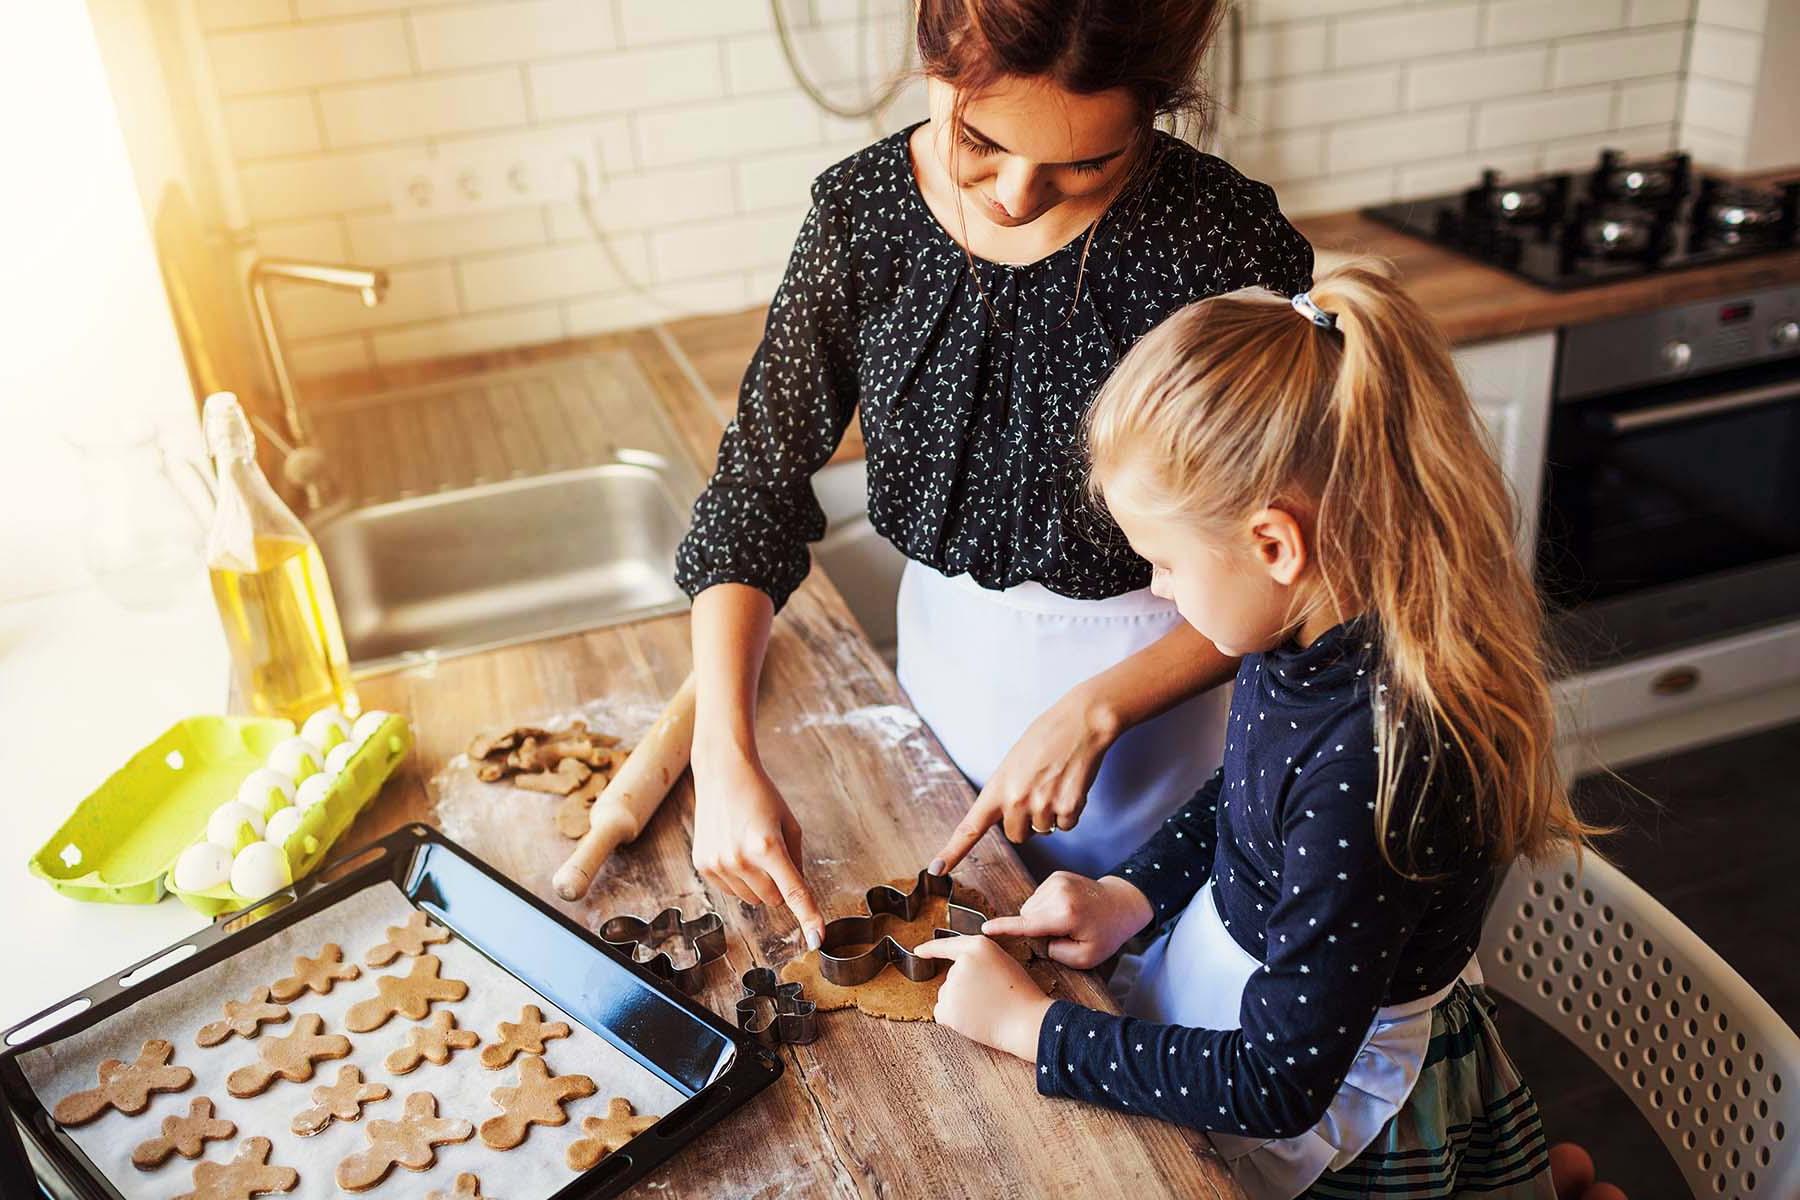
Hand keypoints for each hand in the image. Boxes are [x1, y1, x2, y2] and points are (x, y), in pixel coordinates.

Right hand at [691, 752, 824, 947]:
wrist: (722, 773)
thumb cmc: (762, 796)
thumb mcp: (790, 825)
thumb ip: (797, 862)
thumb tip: (796, 897)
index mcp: (769, 846)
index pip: (793, 893)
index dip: (808, 918)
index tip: (817, 939)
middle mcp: (740, 859)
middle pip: (772, 899)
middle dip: (778, 885)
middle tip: (771, 854)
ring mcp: (719, 864)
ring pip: (752, 898)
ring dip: (758, 883)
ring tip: (750, 848)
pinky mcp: (703, 865)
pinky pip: (731, 891)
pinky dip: (738, 878)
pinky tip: (734, 850)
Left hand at [909, 935, 1051, 1060]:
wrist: (1026, 1022)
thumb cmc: (1021, 994)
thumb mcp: (1003, 962)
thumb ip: (978, 959)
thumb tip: (959, 971)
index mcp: (977, 946)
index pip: (947, 945)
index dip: (931, 948)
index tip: (919, 951)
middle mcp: (961, 963)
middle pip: (951, 976)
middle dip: (965, 988)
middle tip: (990, 996)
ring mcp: (952, 986)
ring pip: (948, 995)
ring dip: (960, 1003)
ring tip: (986, 1008)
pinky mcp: (947, 1009)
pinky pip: (942, 1012)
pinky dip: (953, 1018)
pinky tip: (974, 1019)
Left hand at [930, 689, 1120, 873]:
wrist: (1080, 723)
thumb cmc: (1046, 737)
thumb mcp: (1012, 762)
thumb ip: (1006, 791)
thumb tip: (1010, 815)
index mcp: (997, 788)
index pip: (970, 827)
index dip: (953, 851)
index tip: (937, 868)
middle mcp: (1017, 801)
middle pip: (1016, 836)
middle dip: (1026, 822)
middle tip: (1037, 791)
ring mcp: (1043, 806)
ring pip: (1043, 831)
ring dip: (1050, 814)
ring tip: (1055, 783)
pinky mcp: (1069, 808)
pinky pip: (1066, 825)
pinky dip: (1070, 812)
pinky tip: (1070, 786)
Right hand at [981, 872, 1152, 968]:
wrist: (1121, 904)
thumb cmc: (1106, 933)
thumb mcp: (1086, 957)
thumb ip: (1056, 953)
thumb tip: (1038, 940)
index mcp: (1065, 914)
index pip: (1027, 924)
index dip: (1004, 928)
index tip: (985, 929)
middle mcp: (1058, 893)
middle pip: (1026, 916)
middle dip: (1037, 928)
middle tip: (1064, 933)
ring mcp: (1057, 881)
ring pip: (1030, 906)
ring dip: (1041, 917)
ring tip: (1067, 920)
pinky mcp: (1056, 875)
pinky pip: (1038, 897)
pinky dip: (1046, 906)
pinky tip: (1065, 909)